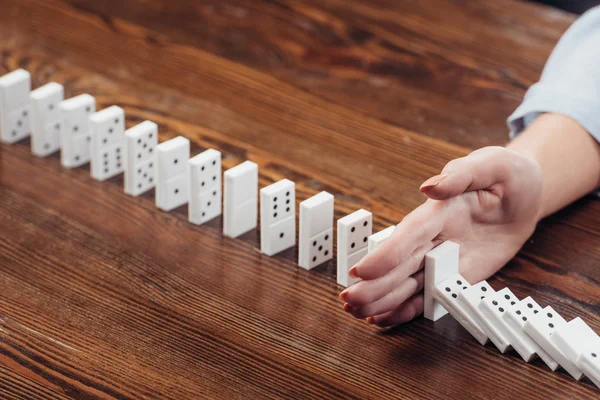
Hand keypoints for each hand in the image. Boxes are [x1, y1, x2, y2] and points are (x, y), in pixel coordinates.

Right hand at [339, 146, 542, 326]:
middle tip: (350, 300)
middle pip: (399, 263)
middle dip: (374, 283)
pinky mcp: (454, 276)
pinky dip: (406, 309)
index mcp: (439, 210)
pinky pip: (427, 296)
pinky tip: (383, 319)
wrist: (525, 197)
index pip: (409, 234)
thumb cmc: (507, 175)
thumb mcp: (492, 165)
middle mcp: (433, 237)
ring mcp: (441, 258)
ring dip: (382, 299)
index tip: (363, 270)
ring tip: (357, 314)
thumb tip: (430, 187)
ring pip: (407, 282)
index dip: (386, 253)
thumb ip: (462, 174)